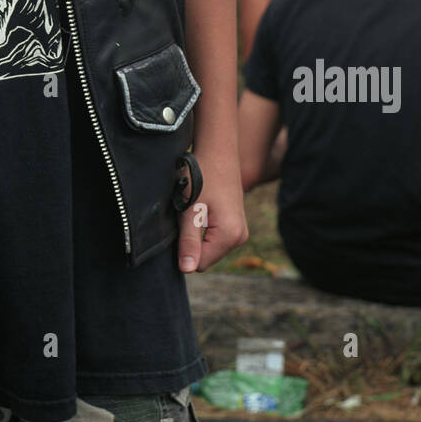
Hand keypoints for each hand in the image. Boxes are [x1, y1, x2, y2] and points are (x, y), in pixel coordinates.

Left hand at [176, 155, 249, 273]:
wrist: (217, 151)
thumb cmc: (201, 176)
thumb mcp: (190, 210)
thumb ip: (189, 242)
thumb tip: (187, 270)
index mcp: (230, 236)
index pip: (199, 264)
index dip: (183, 249)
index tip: (179, 226)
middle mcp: (240, 237)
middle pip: (205, 257)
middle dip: (191, 242)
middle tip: (186, 215)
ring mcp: (240, 231)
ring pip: (209, 248)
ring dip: (197, 234)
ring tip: (194, 210)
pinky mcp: (236, 224)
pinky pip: (215, 238)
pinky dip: (203, 229)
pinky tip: (201, 209)